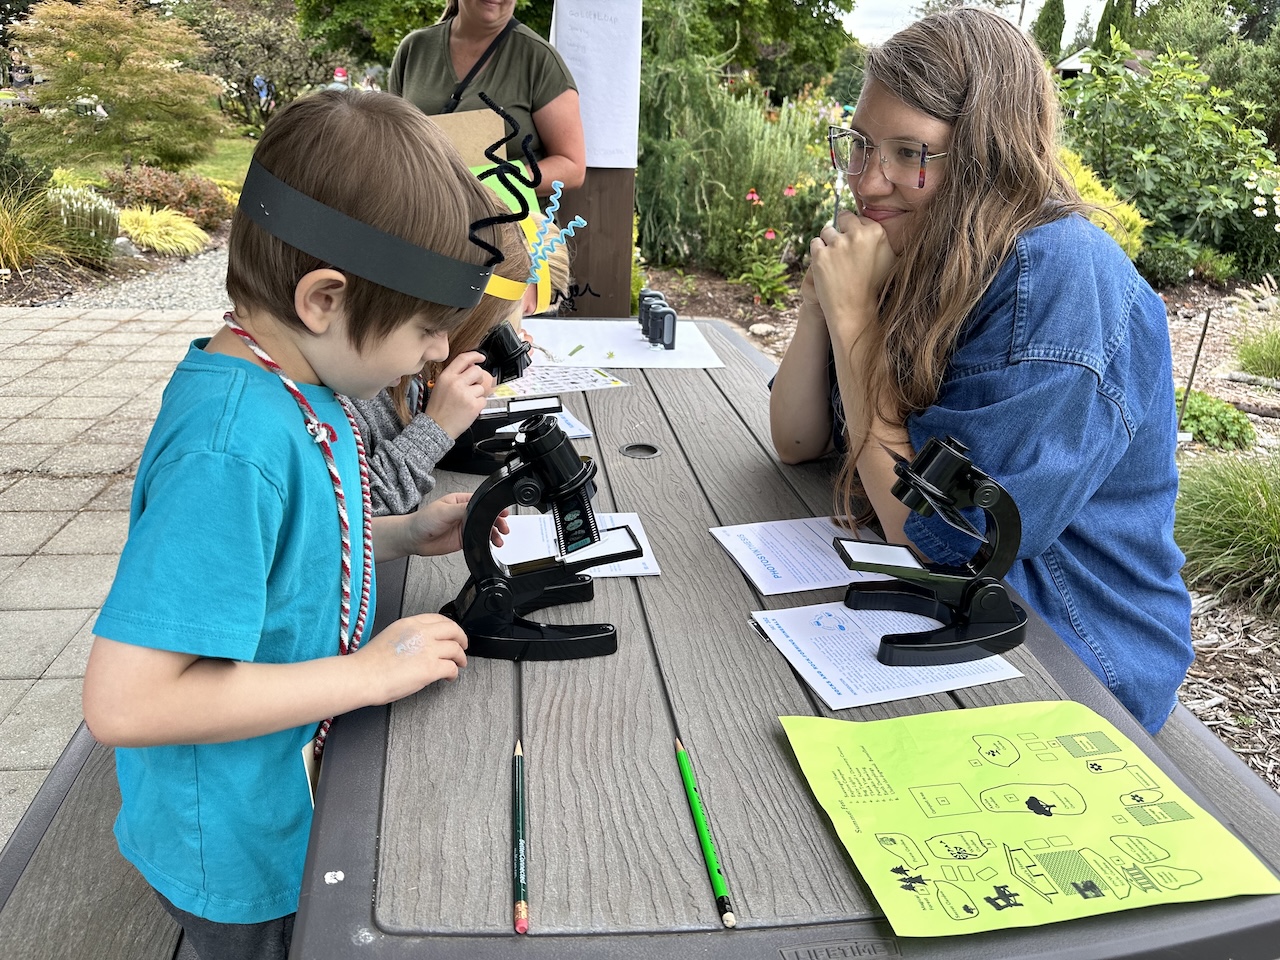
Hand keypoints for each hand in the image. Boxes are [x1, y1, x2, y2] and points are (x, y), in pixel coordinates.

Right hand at [355, 613, 468, 703]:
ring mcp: (428, 649)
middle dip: (461, 639)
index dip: (450, 627)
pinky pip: (452, 668)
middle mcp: (422, 633)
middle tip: (463, 646)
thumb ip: (409, 636)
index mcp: (410, 623)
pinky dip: (454, 673)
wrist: (363, 676)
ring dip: (460, 657)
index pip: (438, 619)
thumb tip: (421, 644)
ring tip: (459, 663)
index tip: (452, 633)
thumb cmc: (369, 662)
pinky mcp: (431, 668)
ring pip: (456, 649)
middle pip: (453, 630)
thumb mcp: (390, 636)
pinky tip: (450, 676)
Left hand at [405, 491, 508, 556]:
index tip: (502, 512)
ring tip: (499, 539)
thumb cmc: (422, 521)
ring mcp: (464, 527)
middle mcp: (464, 513)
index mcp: (460, 501)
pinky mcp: (463, 539)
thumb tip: (479, 507)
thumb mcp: (444, 511)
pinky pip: (478, 540)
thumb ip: (463, 509)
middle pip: (486, 516)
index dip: (492, 507)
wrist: (412, 539)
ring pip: (484, 529)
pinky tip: (490, 544)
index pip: (481, 502)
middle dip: (497, 522)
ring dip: (493, 534)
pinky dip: (486, 543)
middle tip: (503, 527)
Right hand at [424, 352, 495, 438]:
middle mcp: (456, 383)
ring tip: (466, 401)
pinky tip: (468, 408)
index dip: (475, 356)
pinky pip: (483, 400)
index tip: (481, 357)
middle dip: (478, 378)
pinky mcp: (474, 405)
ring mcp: (466, 394)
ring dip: (477, 394)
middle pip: (477, 371)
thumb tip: (471, 367)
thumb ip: (454, 375)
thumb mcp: (441, 386)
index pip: (463, 359)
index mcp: (446, 377)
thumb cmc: (438, 408)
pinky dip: (478, 405)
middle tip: (472, 386)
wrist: (437, 427)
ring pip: (481, 387)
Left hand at [808, 210, 896, 334]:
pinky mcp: (820, 254)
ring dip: (828, 242)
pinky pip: (815, 243)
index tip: (855, 244)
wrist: (854, 310)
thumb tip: (872, 223)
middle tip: (842, 249)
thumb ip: (880, 238)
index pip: (859, 218)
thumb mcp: (888, 259)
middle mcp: (857, 234)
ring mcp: (837, 244)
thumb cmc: (873, 286)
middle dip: (841, 229)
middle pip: (843, 217)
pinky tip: (826, 266)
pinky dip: (818, 253)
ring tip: (835, 262)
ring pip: (827, 230)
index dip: (855, 230)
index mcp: (876, 232)